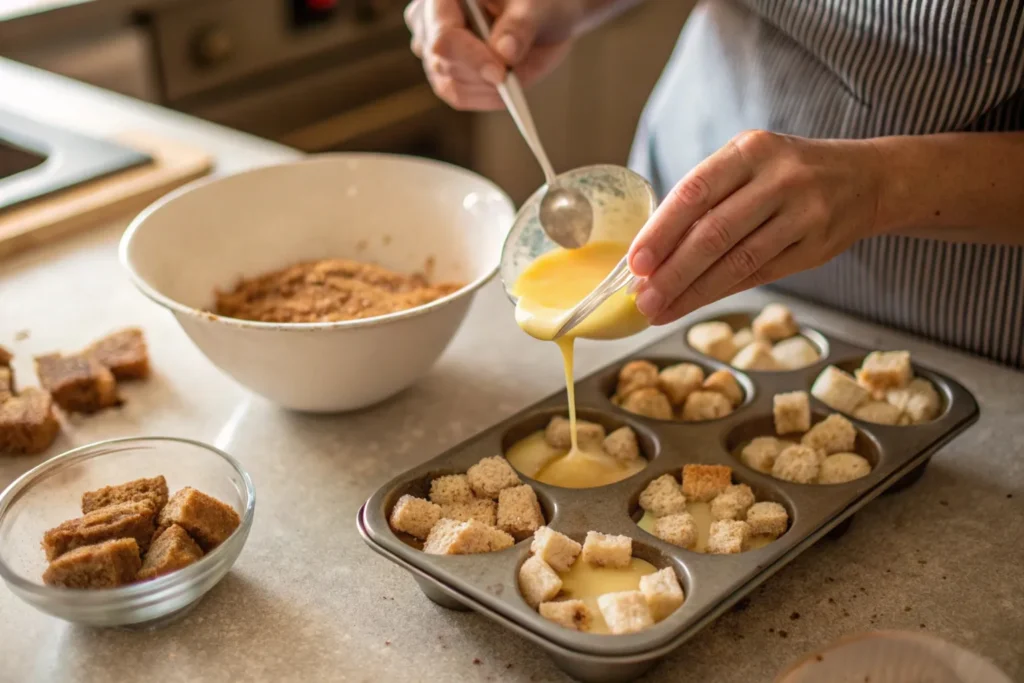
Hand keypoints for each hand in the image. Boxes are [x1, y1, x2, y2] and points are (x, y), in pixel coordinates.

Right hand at [404, 0, 583, 109]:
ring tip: (514, 77)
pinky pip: (459, 96)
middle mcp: (429, 20)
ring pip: (449, 86)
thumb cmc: (535, 3)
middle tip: (513, 77)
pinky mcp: (443, 73)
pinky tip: (506, 86)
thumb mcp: (536, 6)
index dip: (471, 58)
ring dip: (487, 90)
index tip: (501, 74)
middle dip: (483, 77)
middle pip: (443, 64)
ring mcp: (432, 49)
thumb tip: (505, 54)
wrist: (540, 17)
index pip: (445, 35)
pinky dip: (487, 97)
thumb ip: (520, 26)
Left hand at [629, 131, 883, 323]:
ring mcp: (802, 213)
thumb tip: (650, 249)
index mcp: (750, 150)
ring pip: (737, 261)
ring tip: (659, 310)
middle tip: (641, 299)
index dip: (661, 230)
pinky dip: (720, 293)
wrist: (865, 179)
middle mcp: (778, 178)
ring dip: (692, 291)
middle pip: (714, 233)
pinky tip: (692, 304)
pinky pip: (759, 275)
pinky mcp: (815, 246)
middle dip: (672, 272)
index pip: (695, 192)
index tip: (634, 262)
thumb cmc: (788, 173)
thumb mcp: (750, 165)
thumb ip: (707, 198)